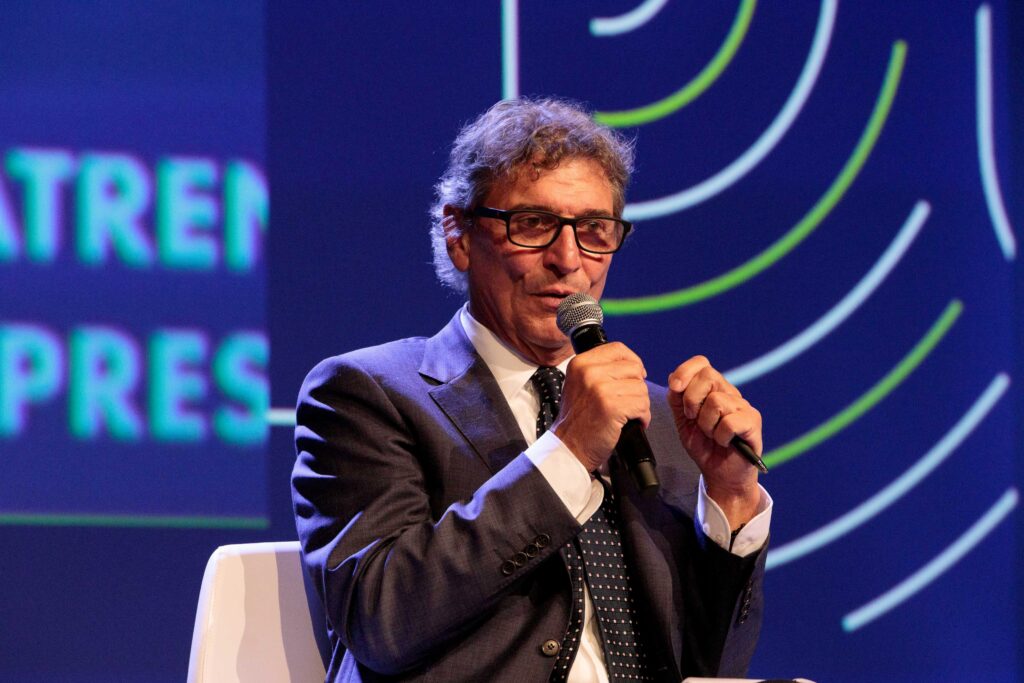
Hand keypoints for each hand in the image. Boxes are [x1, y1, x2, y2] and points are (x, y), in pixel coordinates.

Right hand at [551, 342, 649, 471]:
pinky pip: (642, 406)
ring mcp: (600, 389)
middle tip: (628, 402)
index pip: (617, 349)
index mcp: (580, 363)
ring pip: (641, 388)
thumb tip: (633, 365)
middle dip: (637, 387)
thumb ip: (600, 369)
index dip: (632, 361)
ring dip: (640, 404)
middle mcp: (589, 372)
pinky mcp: (612, 407)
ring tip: (627, 415)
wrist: (569, 447)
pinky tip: (630, 423)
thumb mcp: (580, 384)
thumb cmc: (578, 420)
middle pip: (634, 369)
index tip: (635, 375)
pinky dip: (642, 417)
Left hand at [668, 356, 761, 525]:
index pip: (701, 363)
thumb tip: (674, 380)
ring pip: (717, 401)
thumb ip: (677, 399)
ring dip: (706, 424)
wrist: (720, 475)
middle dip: (692, 400)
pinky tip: (724, 442)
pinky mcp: (753, 422)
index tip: (675, 388)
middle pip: (708, 376)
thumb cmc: (704, 447)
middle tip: (693, 419)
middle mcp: (730, 393)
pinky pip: (729, 422)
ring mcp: (743, 406)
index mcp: (712, 389)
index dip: (684, 371)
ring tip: (711, 435)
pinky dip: (720, 436)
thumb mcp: (682, 421)